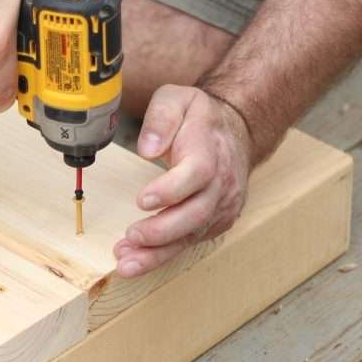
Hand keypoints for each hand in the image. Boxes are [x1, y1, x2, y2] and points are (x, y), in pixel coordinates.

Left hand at [114, 85, 251, 277]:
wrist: (236, 132)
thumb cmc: (199, 119)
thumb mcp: (178, 98)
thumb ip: (161, 117)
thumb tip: (148, 148)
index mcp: (209, 153)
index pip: (195, 175)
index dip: (171, 190)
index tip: (142, 200)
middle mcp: (220, 184)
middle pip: (195, 215)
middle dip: (162, 231)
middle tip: (130, 237)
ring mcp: (221, 207)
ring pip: (191, 236)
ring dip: (157, 253)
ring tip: (126, 263)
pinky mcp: (215, 222)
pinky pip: (189, 242)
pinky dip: (162, 254)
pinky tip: (136, 259)